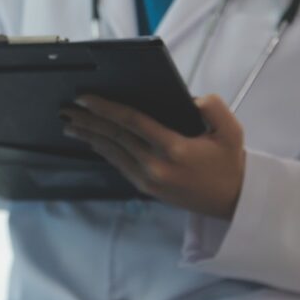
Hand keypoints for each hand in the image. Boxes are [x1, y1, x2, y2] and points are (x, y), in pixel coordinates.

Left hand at [60, 94, 245, 218]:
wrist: (232, 200)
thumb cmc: (229, 162)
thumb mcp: (231, 130)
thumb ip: (213, 107)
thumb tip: (190, 99)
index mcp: (174, 149)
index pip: (132, 123)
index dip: (106, 108)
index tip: (85, 98)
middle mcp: (156, 166)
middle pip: (114, 137)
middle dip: (88, 121)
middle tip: (66, 109)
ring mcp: (148, 180)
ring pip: (112, 152)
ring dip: (89, 137)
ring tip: (70, 124)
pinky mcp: (146, 188)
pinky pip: (119, 165)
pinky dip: (103, 150)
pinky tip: (92, 141)